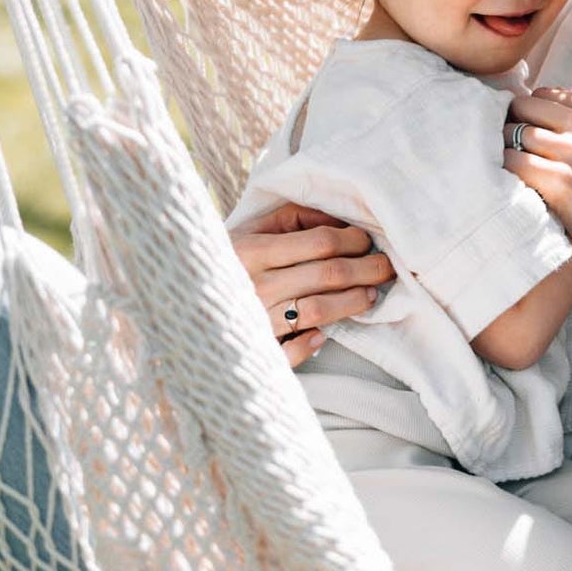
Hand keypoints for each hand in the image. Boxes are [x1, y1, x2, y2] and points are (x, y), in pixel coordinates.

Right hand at [227, 202, 392, 366]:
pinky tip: (324, 335)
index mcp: (253, 251)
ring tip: (371, 295)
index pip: (319, 242)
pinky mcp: (254, 350)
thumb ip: (294, 217)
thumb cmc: (229, 259)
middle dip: (366, 270)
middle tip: (387, 268)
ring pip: (317, 312)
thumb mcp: (253, 229)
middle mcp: (255, 285)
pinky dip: (309, 345)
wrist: (184, 298)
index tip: (368, 240)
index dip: (353, 240)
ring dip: (352, 303)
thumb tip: (339, 217)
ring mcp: (254, 321)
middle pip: (327, 275)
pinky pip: (288, 353)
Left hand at [504, 86, 571, 311]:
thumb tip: (565, 114)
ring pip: (513, 133)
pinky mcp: (560, 183)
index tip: (524, 134)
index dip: (529, 115)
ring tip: (505, 170)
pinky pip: (511, 162)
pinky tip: (507, 186)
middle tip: (506, 150)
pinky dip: (503, 172)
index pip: (544, 95)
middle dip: (511, 126)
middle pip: (524, 108)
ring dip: (503, 151)